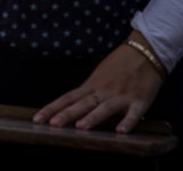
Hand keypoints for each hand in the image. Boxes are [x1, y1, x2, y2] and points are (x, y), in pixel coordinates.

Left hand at [32, 33, 165, 133]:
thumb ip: (88, 91)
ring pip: (104, 109)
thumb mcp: (99, 75)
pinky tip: (121, 131)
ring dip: (92, 118)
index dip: (52, 108)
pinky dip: (127, 122)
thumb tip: (72, 105)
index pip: (67, 98)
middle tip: (52, 125)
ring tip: (80, 127)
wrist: (144, 51)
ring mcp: (121, 96)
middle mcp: (103, 91)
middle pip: (81, 104)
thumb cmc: (120, 63)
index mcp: (91, 85)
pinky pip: (133, 114)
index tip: (37, 118)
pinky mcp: (140, 101)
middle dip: (66, 115)